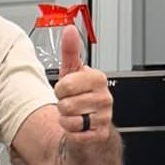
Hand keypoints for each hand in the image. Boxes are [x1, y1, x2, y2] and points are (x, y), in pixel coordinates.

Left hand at [55, 28, 112, 142]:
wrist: (90, 124)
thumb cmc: (79, 97)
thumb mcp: (72, 73)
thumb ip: (70, 52)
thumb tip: (69, 30)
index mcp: (98, 79)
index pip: (65, 85)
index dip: (60, 89)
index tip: (67, 90)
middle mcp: (104, 97)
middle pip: (65, 104)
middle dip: (62, 106)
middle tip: (71, 104)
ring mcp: (104, 116)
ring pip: (69, 119)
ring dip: (66, 119)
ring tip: (75, 115)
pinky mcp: (100, 134)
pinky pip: (74, 134)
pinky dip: (71, 132)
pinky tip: (78, 127)